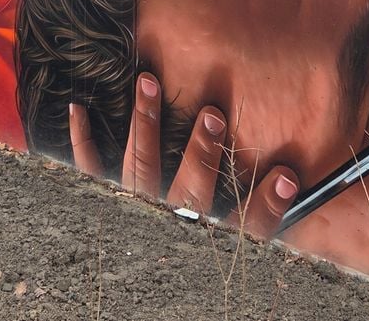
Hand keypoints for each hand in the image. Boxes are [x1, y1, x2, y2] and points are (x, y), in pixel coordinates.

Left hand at [68, 73, 297, 237]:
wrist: (136, 283)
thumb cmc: (196, 244)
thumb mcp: (235, 239)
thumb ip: (260, 209)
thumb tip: (291, 176)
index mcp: (207, 236)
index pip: (246, 227)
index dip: (266, 205)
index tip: (285, 176)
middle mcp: (170, 225)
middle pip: (189, 192)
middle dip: (200, 153)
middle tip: (211, 116)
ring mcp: (134, 211)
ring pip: (141, 169)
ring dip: (146, 124)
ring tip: (148, 85)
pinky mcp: (103, 199)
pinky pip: (90, 170)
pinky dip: (81, 139)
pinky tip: (77, 107)